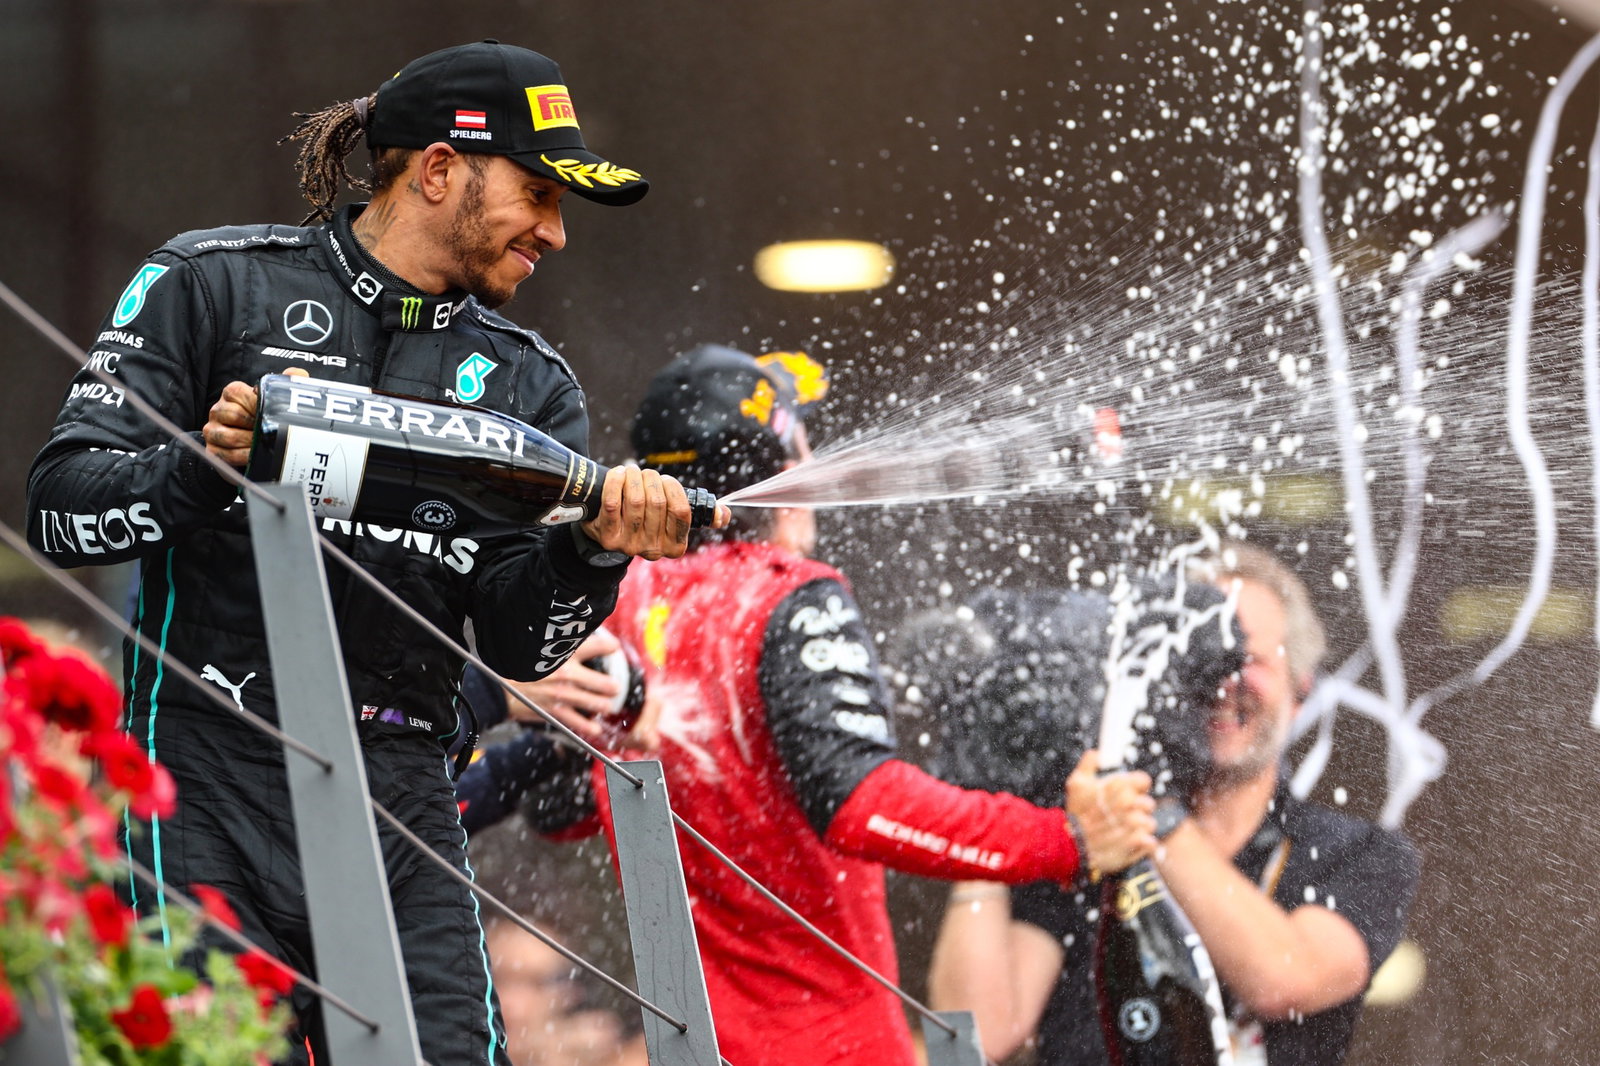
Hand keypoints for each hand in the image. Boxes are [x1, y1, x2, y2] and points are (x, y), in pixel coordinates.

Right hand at [206, 367, 307, 466]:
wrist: (261, 445)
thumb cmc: (269, 419)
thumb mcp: (278, 399)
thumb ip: (285, 383)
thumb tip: (295, 372)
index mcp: (232, 393)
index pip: (237, 393)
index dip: (255, 405)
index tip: (269, 413)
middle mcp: (219, 410)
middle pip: (232, 415)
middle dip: (254, 426)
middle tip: (268, 431)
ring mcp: (213, 430)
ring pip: (227, 436)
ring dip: (249, 443)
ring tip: (263, 444)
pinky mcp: (213, 450)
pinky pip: (223, 455)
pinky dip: (241, 456)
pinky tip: (253, 456)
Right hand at [504, 630, 659, 751]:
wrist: (495, 687)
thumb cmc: (515, 665)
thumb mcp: (537, 647)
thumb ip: (556, 643)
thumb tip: (570, 637)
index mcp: (565, 654)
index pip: (599, 646)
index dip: (610, 647)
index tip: (614, 648)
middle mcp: (568, 674)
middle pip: (606, 683)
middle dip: (612, 686)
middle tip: (614, 687)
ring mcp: (563, 695)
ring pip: (598, 704)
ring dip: (605, 706)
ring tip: (607, 706)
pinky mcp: (555, 712)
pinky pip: (579, 723)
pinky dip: (590, 728)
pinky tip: (596, 729)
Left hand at [579, 465, 729, 559]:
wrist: (610, 532)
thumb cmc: (648, 519)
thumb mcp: (673, 521)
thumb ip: (701, 516)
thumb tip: (723, 514)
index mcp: (675, 546)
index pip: (682, 512)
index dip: (674, 489)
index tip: (667, 479)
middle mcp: (653, 550)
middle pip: (657, 503)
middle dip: (652, 479)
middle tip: (646, 473)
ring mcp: (628, 546)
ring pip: (635, 501)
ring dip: (634, 478)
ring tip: (631, 471)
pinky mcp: (607, 537)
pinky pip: (611, 503)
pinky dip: (615, 482)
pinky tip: (618, 474)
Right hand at [1065, 749, 1156, 876]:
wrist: (1071, 845)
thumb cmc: (1076, 812)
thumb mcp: (1076, 784)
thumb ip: (1087, 766)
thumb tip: (1096, 752)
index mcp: (1118, 786)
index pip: (1142, 780)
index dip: (1138, 786)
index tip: (1131, 792)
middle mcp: (1129, 803)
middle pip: (1148, 803)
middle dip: (1138, 809)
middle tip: (1125, 815)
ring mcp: (1135, 824)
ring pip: (1149, 823)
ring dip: (1139, 827)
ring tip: (1123, 831)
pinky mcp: (1138, 844)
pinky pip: (1150, 842)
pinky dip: (1142, 844)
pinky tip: (1127, 843)